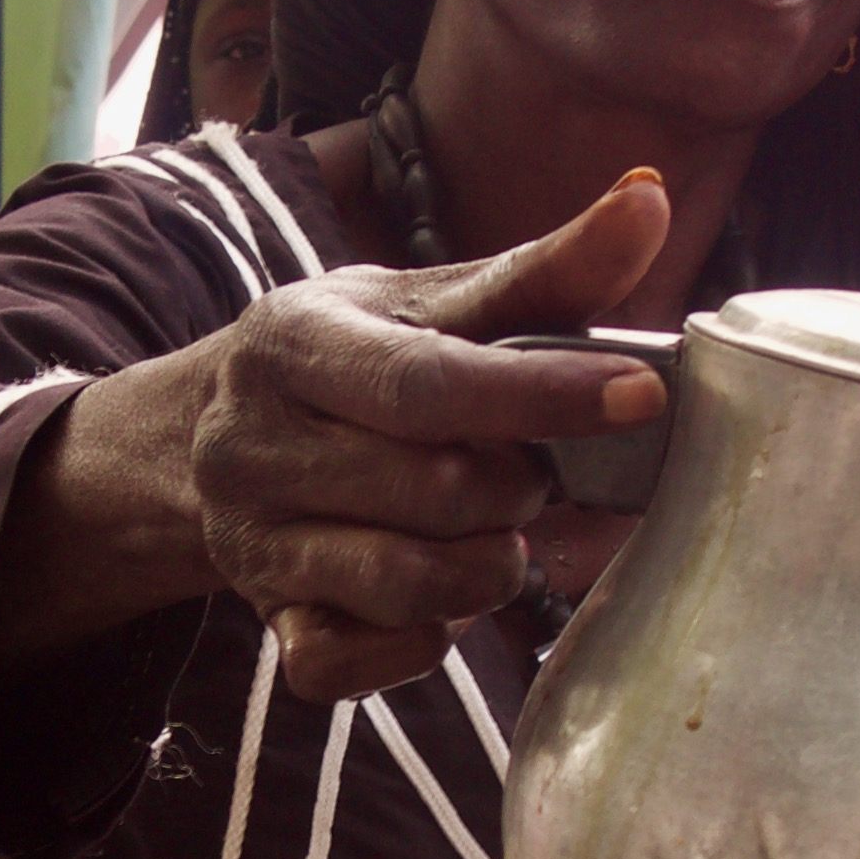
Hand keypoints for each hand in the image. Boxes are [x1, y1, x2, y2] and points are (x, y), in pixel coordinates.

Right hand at [189, 175, 676, 700]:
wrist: (211, 437)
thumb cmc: (355, 360)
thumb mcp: (431, 302)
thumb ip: (546, 268)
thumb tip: (649, 196)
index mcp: (293, 341)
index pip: (423, 381)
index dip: (540, 395)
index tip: (641, 394)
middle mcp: (252, 443)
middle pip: (429, 490)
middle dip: (516, 488)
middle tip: (533, 472)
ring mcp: (252, 542)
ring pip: (401, 584)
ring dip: (487, 568)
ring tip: (501, 532)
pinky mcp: (266, 624)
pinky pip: (354, 662)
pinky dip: (424, 641)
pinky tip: (448, 599)